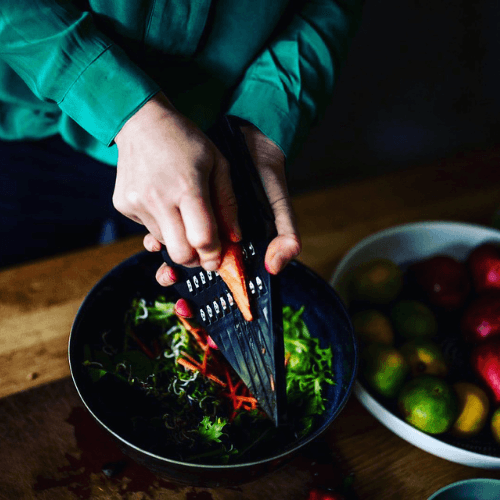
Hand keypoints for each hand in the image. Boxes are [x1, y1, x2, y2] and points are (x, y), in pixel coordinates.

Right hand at [144, 120, 300, 286]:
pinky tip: (164, 201)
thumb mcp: (218, 164)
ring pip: (164, 243)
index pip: (202, 239)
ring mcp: (137, 203)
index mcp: (187, 187)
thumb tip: (234, 238)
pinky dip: (161, 224)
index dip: (214, 254)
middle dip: (196, 259)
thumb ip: (228, 203)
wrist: (141, 121)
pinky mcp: (123, 205)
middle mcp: (159, 199)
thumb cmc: (185, 140)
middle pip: (180, 254)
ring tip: (183, 212)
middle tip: (205, 250)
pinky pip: (148, 229)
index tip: (220, 256)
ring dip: (179, 238)